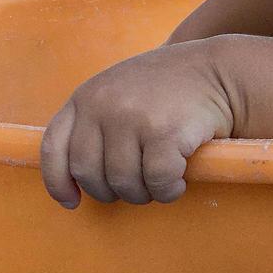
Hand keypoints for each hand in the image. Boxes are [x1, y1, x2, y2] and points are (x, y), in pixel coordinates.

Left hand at [40, 40, 234, 207]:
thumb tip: (73, 178)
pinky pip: (157, 182)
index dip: (58, 182)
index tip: (72, 201)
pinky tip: (179, 180)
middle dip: (111, 191)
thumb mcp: (119, 90)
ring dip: (143, 193)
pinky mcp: (164, 133)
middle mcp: (103, 105)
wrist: (218, 71)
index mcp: (86, 96)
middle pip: (89, 174)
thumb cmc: (168, 88)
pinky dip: (168, 190)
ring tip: (160, 179)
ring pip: (123, 183)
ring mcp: (132, 118)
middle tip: (136, 186)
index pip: (54, 148)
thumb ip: (94, 120)